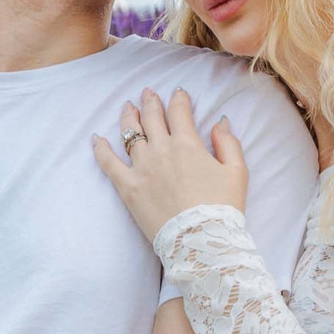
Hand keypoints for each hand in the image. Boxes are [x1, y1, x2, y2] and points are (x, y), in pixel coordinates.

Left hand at [93, 88, 247, 244]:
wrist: (201, 240)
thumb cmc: (222, 208)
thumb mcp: (237, 172)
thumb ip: (228, 143)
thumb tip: (220, 122)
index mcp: (188, 144)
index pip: (179, 112)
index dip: (179, 99)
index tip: (179, 93)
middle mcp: (161, 150)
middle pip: (152, 117)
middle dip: (151, 102)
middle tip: (148, 93)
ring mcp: (141, 167)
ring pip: (130, 133)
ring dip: (129, 116)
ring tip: (128, 107)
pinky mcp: (128, 187)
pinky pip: (108, 163)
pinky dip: (101, 149)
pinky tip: (96, 138)